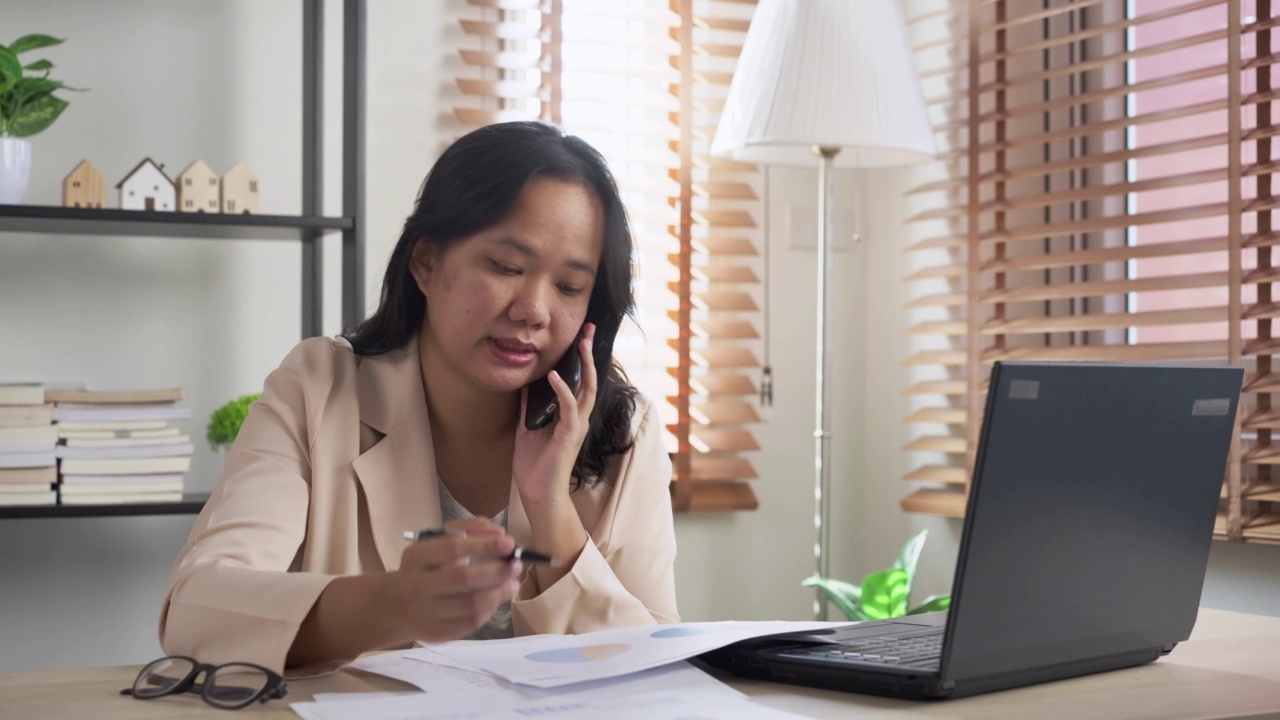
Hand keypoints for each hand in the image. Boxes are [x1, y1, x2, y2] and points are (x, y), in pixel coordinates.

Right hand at [388, 518, 522, 643]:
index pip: (452, 548)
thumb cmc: (423, 568)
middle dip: (496, 571)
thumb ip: (467, 529)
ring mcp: (426, 613)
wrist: (394, 606)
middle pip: (463, 579)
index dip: (484, 545)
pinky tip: (495, 599)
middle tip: (515, 565)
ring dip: (499, 593)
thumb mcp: (436, 542)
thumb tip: (499, 532)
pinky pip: (471, 623)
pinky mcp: (436, 634)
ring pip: (471, 606)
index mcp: (417, 557)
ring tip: (512, 583)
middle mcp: (418, 586)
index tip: (509, 542)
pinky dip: (489, 610)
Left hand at [512, 323, 597, 509]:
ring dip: (585, 366)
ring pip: (587, 389)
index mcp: (571, 415)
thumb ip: (529, 408)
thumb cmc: (535, 466)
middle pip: (590, 379)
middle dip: (589, 353)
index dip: (582, 359)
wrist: (538, 494)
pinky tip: (553, 375)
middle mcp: (579, 417)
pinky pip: (569, 407)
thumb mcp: (528, 428)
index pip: (580, 381)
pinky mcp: (569, 435)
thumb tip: (525, 386)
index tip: (581, 336)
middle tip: (589, 329)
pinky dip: (562, 390)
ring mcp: (577, 426)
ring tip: (581, 344)